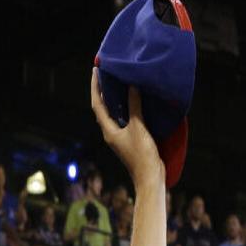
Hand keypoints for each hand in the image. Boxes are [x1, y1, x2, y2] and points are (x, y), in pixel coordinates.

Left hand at [91, 68, 164, 189]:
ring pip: (112, 113)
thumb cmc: (142, 153)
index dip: (96, 87)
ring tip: (117, 81)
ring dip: (113, 97)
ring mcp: (119, 136)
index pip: (97, 104)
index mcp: (108, 130)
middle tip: (105, 72)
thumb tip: (131, 86)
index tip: (96, 70)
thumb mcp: (139, 127)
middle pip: (102, 107)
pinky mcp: (129, 138)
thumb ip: (134, 106)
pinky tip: (132, 99)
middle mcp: (110, 132)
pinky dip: (124, 106)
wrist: (149, 175)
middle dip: (102, 90)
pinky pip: (123, 118)